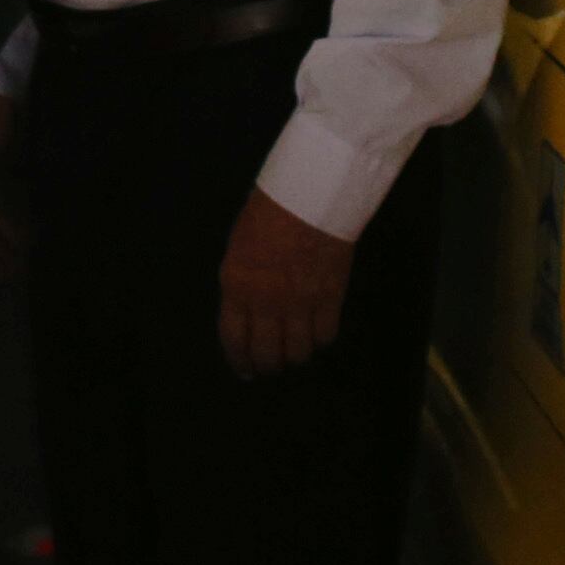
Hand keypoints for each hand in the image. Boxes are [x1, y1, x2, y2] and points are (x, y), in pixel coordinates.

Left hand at [217, 190, 356, 375]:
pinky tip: (318, 334)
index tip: (245, 370)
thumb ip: (241, 282)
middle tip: (272, 365)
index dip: (240, 360)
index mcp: (237, 286)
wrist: (312, 193)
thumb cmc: (269, 209)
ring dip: (296, 356)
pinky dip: (321, 339)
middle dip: (268, 365)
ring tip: (296, 352)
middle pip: (267, 354)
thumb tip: (247, 311)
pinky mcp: (330, 298)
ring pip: (298, 351)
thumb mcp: (240, 246)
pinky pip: (325, 335)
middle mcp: (266, 302)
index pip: (234, 339)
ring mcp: (300, 303)